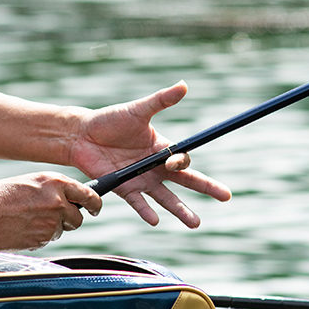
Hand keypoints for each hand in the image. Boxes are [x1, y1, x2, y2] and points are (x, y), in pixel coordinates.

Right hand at [0, 171, 102, 268]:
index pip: (89, 194)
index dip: (94, 203)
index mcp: (55, 181)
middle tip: (51, 217)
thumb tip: (68, 201)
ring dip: (52, 228)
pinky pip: (48, 240)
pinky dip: (40, 237)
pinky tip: (22, 229)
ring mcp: (51, 221)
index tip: (95, 207)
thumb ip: (52, 190)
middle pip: (78, 217)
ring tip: (28, 220)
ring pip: (63, 230)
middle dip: (69, 219)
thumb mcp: (29, 183)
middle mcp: (58, 200)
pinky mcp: (42, 239)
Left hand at [69, 81, 231, 227]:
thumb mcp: (138, 110)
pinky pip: (138, 203)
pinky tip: (156, 220)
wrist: (82, 135)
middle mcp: (154, 166)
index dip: (182, 162)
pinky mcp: (124, 188)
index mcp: (160, 147)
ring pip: (166, 198)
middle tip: (226, 196)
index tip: (172, 161)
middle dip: (206, 188)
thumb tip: (183, 85)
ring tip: (195, 223)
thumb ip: (161, 101)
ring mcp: (141, 180)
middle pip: (185, 180)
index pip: (182, 159)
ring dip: (181, 210)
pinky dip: (146, 211)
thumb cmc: (110, 120)